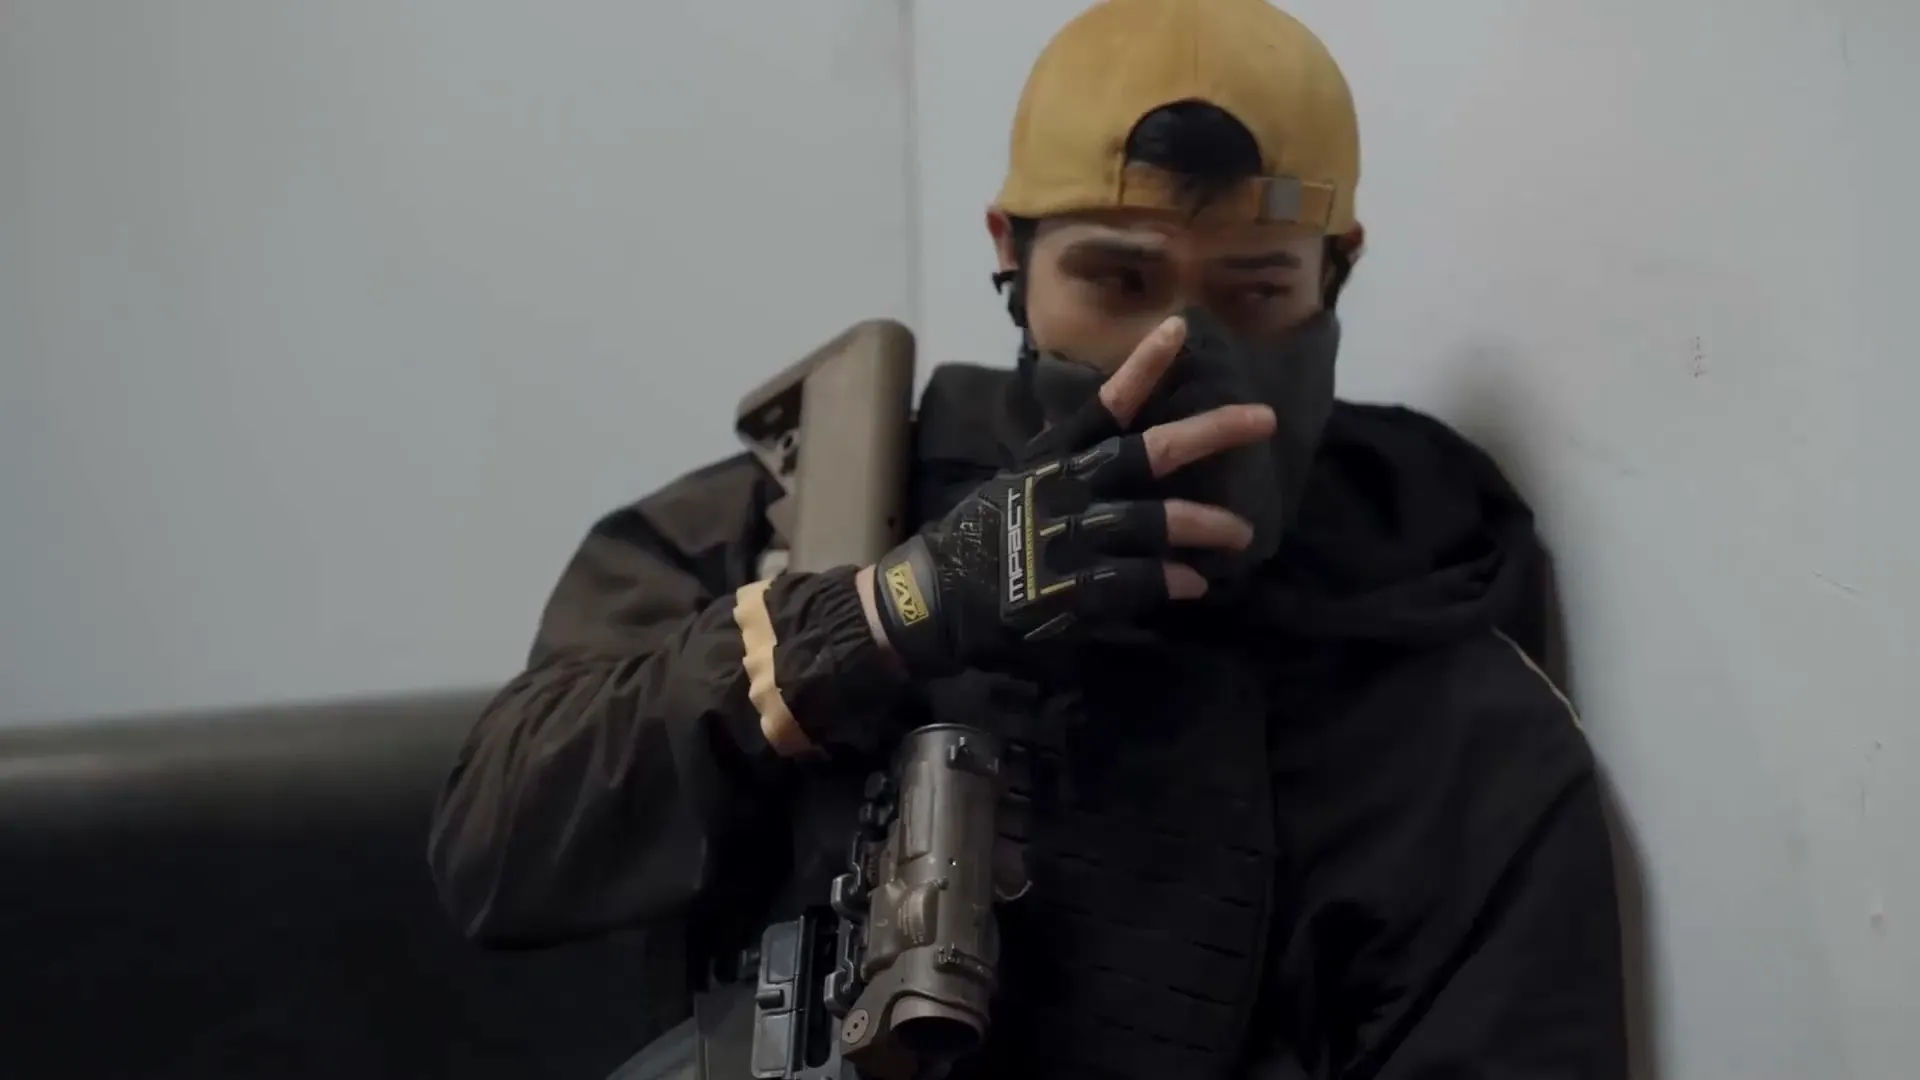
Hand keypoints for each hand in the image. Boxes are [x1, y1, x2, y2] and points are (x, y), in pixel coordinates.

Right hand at [865, 316, 1276, 676]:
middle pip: (1148, 452)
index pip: (1105, 404)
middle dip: (1210, 433)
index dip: (1143, 368)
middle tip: (1263, 419)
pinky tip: (1194, 583)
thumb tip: (1119, 444)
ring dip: (1204, 525)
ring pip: (1152, 522)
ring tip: (1242, 534)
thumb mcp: (1018, 482)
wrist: (933, 595)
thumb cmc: (978, 534)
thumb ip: (1067, 464)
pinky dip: (1168, 580)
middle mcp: (1065, 488)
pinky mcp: (1069, 588)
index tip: (1180, 329)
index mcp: (1052, 458)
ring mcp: (1068, 538)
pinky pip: (1133, 581)